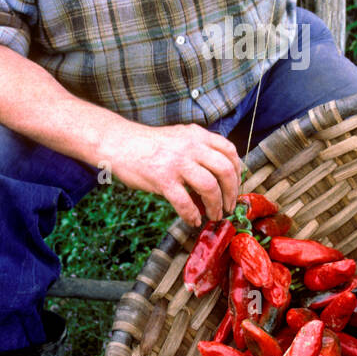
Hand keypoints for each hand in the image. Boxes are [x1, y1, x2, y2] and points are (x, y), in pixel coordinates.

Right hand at [103, 122, 241, 227]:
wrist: (118, 142)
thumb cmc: (148, 144)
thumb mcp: (179, 137)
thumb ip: (198, 149)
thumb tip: (217, 175)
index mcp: (197, 135)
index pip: (229, 151)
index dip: (238, 171)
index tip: (235, 185)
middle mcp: (191, 146)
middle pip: (225, 170)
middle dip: (231, 192)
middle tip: (228, 205)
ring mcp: (177, 162)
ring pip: (210, 187)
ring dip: (215, 206)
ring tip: (214, 215)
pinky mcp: (162, 178)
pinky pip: (185, 202)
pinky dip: (192, 215)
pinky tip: (192, 220)